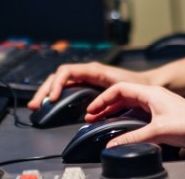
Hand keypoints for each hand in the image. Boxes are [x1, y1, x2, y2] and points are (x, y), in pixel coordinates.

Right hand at [27, 63, 153, 109]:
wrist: (150, 85)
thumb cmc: (139, 86)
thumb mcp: (122, 90)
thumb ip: (108, 99)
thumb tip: (90, 113)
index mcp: (94, 70)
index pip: (66, 71)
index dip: (56, 84)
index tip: (52, 99)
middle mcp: (87, 72)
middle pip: (58, 76)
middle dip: (44, 89)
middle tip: (34, 105)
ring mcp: (86, 78)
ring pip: (60, 82)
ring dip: (47, 93)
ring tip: (37, 106)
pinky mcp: (87, 86)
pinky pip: (67, 89)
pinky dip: (56, 96)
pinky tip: (50, 106)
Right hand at [85, 82, 184, 152]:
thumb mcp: (159, 132)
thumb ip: (133, 138)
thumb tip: (113, 145)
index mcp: (151, 92)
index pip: (119, 89)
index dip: (103, 99)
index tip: (91, 110)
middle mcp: (154, 96)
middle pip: (123, 96)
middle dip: (106, 106)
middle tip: (92, 117)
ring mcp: (159, 106)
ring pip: (131, 105)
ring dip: (116, 112)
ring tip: (103, 121)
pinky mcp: (164, 116)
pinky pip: (139, 114)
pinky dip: (127, 119)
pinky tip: (124, 128)